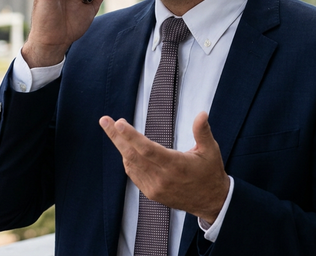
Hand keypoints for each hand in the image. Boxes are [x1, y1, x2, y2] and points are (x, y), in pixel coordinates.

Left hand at [99, 111, 229, 223]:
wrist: (211, 202)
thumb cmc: (210, 173)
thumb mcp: (211, 150)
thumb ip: (203, 131)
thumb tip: (202, 113)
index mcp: (176, 165)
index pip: (147, 149)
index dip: (131, 136)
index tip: (119, 123)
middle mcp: (162, 178)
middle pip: (132, 155)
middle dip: (116, 136)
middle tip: (105, 120)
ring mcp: (155, 187)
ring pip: (130, 165)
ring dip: (121, 147)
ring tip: (114, 130)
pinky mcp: (152, 193)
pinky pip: (134, 174)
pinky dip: (128, 160)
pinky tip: (126, 149)